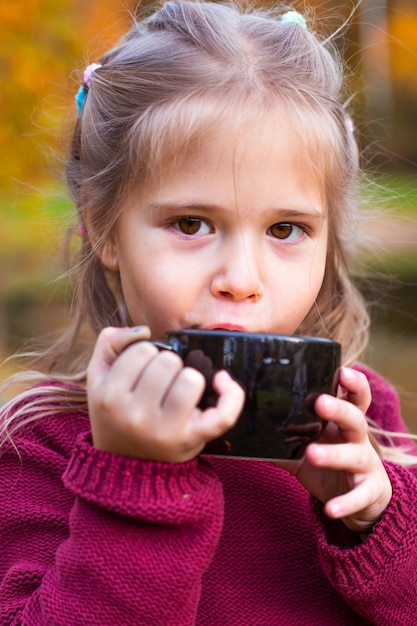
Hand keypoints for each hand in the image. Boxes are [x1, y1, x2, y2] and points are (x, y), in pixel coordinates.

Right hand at [87, 326, 244, 461]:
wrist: (124, 465)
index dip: (146, 354)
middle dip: (167, 365)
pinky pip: (223, 414)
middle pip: (168, 362)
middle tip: (159, 384)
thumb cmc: (115, 413)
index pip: (142, 350)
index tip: (142, 371)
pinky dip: (231, 395)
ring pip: (192, 379)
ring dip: (189, 378)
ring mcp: (165, 430)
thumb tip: (143, 331)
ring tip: (178, 391)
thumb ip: (110, 343)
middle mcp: (135, 416)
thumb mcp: (99, 378)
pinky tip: (222, 381)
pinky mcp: (192, 440)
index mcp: (109, 397)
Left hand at [275, 368, 391, 533]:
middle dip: (339, 409)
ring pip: (355, 454)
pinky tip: (331, 509)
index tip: (342, 371)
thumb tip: (240, 429)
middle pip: (355, 418)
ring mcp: (366, 465)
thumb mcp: (305, 448)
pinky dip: (346, 502)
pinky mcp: (369, 492)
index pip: (353, 397)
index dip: (352, 383)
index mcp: (342, 424)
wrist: (364, 500)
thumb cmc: (331, 463)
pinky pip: (359, 496)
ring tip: (312, 453)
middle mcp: (357, 439)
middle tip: (319, 402)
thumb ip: (279, 438)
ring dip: (334, 454)